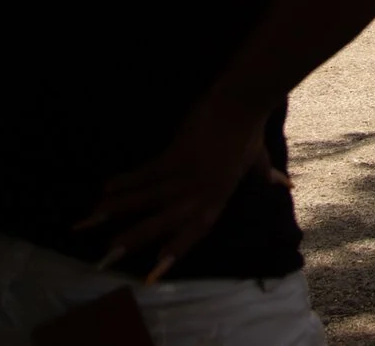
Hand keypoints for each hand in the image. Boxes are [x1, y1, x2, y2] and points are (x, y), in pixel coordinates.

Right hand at [77, 98, 280, 279]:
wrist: (242, 101)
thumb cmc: (249, 130)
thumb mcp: (258, 160)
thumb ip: (265, 177)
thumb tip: (286, 186)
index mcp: (219, 197)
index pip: (195, 231)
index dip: (174, 251)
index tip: (153, 272)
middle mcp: (201, 192)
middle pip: (161, 222)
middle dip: (131, 240)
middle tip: (105, 257)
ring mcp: (187, 175)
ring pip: (146, 200)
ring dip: (115, 212)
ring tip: (88, 224)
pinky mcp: (176, 154)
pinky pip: (144, 174)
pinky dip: (123, 183)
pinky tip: (102, 190)